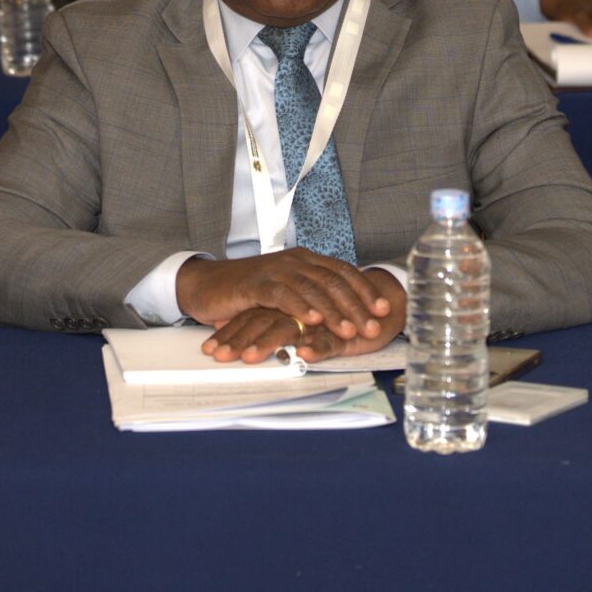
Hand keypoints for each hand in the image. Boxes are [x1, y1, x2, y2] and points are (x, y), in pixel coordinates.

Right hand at [174, 249, 399, 360]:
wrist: (208, 286)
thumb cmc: (249, 293)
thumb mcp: (286, 293)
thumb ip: (310, 298)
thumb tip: (343, 315)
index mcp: (305, 261)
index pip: (342, 273)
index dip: (365, 290)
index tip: (384, 310)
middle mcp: (294, 261)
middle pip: (333, 281)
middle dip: (356, 306)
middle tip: (373, 327)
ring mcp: (275, 270)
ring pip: (312, 288)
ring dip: (334, 311)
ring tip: (350, 330)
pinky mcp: (255, 284)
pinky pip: (282, 294)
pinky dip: (300, 306)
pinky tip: (313, 320)